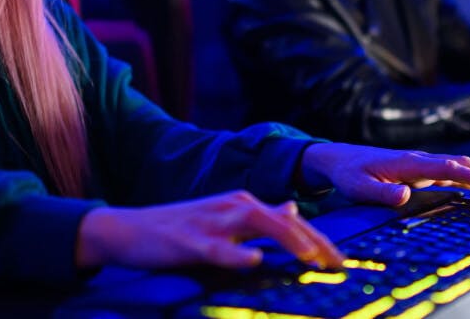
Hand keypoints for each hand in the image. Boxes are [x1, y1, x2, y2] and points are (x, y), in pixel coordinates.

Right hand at [75, 190, 344, 270]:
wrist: (128, 229)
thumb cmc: (178, 229)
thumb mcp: (224, 217)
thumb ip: (259, 216)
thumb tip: (291, 209)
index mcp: (243, 204)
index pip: (291, 219)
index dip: (319, 239)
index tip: (340, 261)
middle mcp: (233, 206)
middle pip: (283, 220)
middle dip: (315, 242)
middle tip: (337, 265)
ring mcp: (211, 221)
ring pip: (257, 224)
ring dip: (288, 241)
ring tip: (311, 260)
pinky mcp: (189, 240)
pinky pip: (217, 248)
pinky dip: (237, 254)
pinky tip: (254, 261)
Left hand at [300, 143, 469, 206]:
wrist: (339, 159)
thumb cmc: (349, 174)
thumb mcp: (358, 188)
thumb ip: (381, 193)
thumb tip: (406, 195)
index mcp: (408, 163)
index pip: (445, 168)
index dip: (469, 176)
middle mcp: (419, 160)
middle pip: (460, 163)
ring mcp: (421, 163)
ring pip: (458, 165)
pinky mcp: (419, 169)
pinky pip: (450, 172)